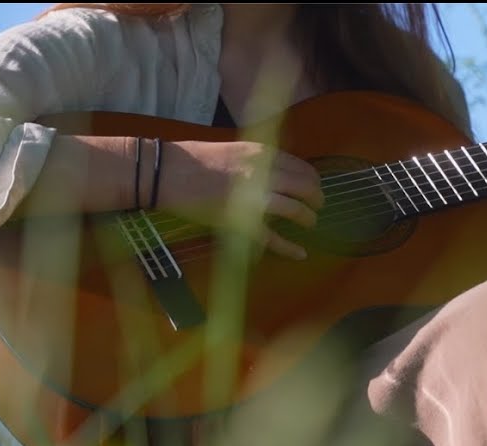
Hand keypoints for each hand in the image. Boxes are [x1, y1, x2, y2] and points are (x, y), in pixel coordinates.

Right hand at [158, 140, 323, 259]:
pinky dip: (289, 248)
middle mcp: (263, 173)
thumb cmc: (195, 159)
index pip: (302, 167)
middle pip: (305, 187)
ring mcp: (254, 198)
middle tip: (317, 206)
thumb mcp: (234, 150)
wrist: (168, 172)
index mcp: (262, 153)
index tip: (314, 187)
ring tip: (309, 223)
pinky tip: (300, 253)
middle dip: (316, 198)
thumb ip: (259, 161)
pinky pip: (272, 238)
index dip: (313, 180)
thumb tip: (279, 173)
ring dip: (307, 218)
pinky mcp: (241, 222)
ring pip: (295, 210)